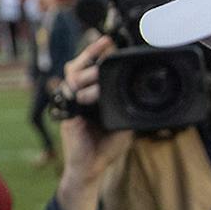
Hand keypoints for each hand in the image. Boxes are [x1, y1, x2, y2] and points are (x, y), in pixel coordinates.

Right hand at [53, 38, 133, 209]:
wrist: (90, 169)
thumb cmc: (106, 148)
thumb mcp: (124, 126)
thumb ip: (129, 111)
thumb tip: (143, 97)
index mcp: (94, 97)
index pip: (93, 68)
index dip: (98, 53)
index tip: (109, 41)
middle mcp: (81, 96)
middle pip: (80, 65)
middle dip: (92, 52)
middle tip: (107, 43)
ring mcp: (72, 102)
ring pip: (73, 73)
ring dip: (87, 67)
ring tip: (99, 68)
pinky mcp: (67, 112)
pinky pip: (68, 91)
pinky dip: (77, 85)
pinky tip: (88, 84)